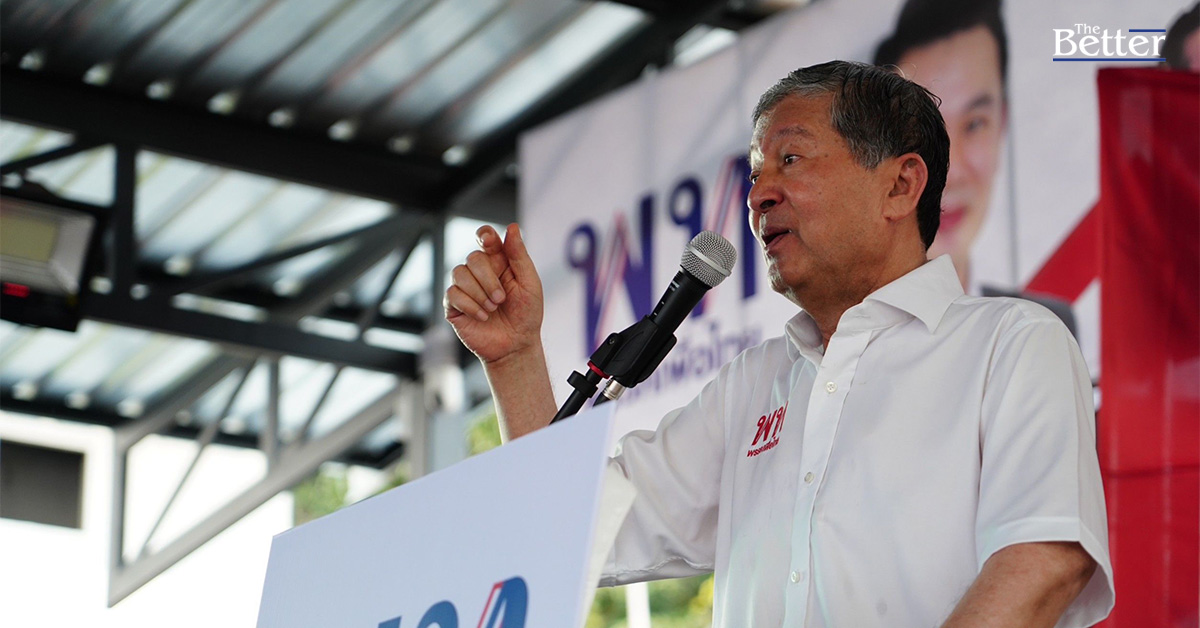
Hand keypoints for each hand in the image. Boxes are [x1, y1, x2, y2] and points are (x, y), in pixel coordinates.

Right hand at [444, 223, 543, 363]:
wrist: (516, 345)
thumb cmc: (526, 314)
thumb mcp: (529, 283)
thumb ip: (519, 255)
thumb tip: (513, 227)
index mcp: (499, 262)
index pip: (486, 237)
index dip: (484, 235)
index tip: (489, 241)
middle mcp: (479, 272)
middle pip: (472, 257)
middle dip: (488, 278)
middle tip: (501, 298)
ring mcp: (465, 288)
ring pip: (458, 273)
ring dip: (479, 293)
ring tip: (493, 308)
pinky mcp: (454, 305)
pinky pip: (452, 294)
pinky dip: (470, 306)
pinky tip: (483, 316)